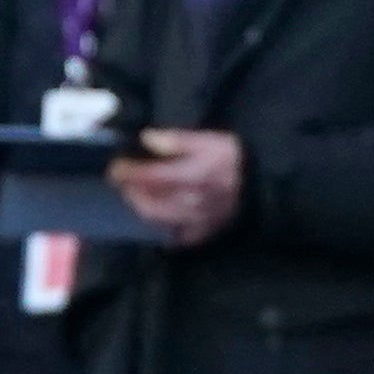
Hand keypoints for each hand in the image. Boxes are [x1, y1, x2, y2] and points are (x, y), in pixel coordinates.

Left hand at [109, 128, 244, 246]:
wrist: (257, 184)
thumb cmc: (231, 158)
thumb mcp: (209, 140)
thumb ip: (177, 140)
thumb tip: (146, 138)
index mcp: (194, 176)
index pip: (152, 177)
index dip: (130, 172)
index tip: (116, 166)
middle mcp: (192, 202)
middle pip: (150, 202)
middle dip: (131, 191)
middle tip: (122, 180)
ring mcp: (196, 222)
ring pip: (157, 219)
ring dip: (141, 206)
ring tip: (134, 194)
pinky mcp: (200, 234)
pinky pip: (173, 235)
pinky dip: (159, 226)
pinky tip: (154, 214)